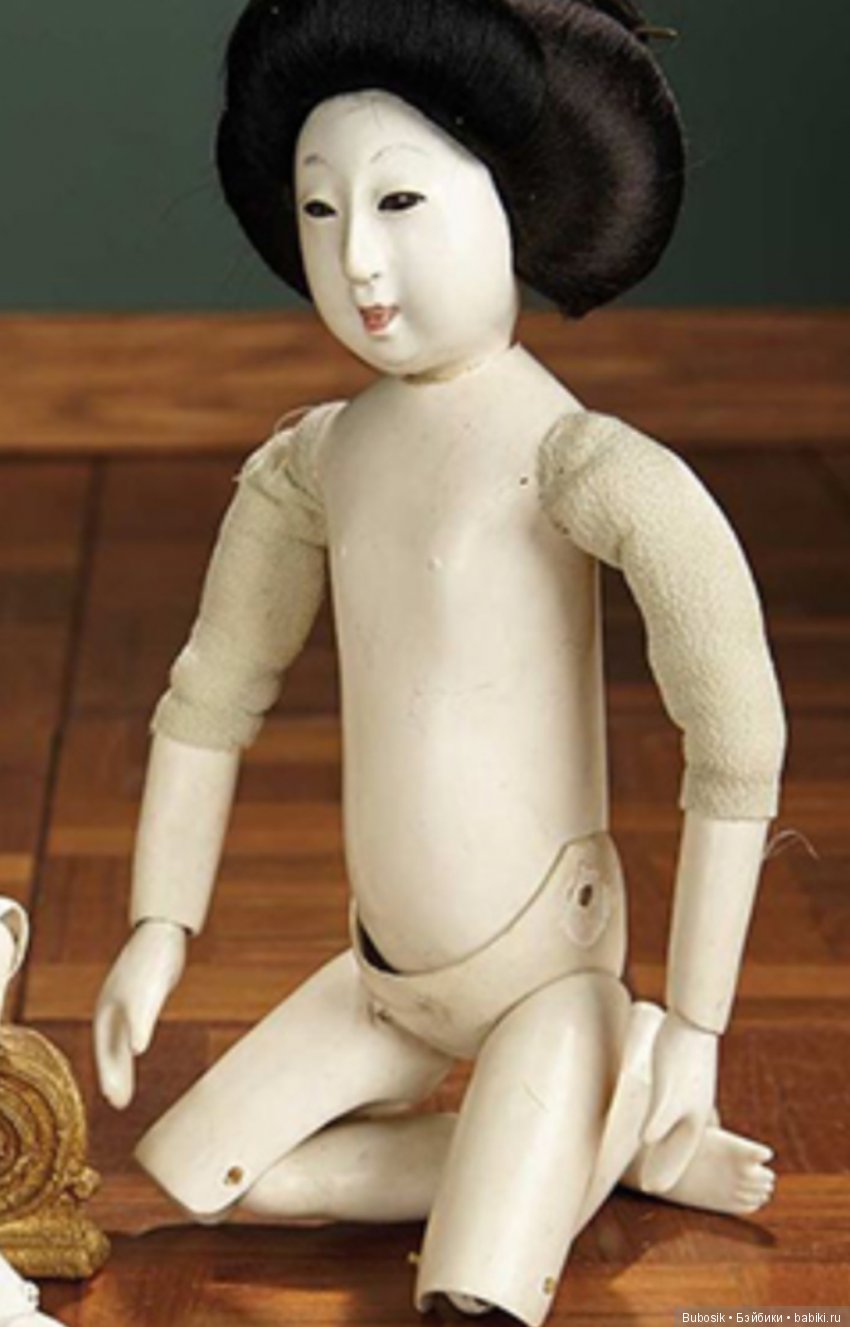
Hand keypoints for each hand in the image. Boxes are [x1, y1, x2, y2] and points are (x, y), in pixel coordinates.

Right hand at [94, 920, 186, 1109]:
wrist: (163, 929)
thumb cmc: (154, 960)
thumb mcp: (149, 992)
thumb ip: (141, 1019)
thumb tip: (137, 1049)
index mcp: (108, 1009)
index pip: (106, 1050)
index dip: (110, 1075)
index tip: (113, 1100)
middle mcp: (111, 1008)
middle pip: (109, 1048)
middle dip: (112, 1076)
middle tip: (118, 1103)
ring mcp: (123, 1001)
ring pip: (118, 1039)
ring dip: (121, 1063)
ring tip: (124, 1088)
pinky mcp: (137, 995)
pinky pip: (130, 1026)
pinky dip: (131, 1043)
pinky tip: (137, 1048)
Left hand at [638, 1008, 718, 1193]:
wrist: (692, 1021)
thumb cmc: (680, 1057)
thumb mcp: (668, 1092)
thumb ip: (659, 1120)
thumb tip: (646, 1141)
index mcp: (694, 1122)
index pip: (678, 1157)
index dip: (663, 1172)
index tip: (648, 1188)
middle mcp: (694, 1112)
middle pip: (678, 1147)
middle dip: (663, 1163)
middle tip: (648, 1180)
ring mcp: (689, 1096)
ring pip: (674, 1129)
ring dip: (662, 1143)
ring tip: (648, 1153)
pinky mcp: (681, 1081)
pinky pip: (669, 1111)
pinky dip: (660, 1121)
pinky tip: (648, 1117)